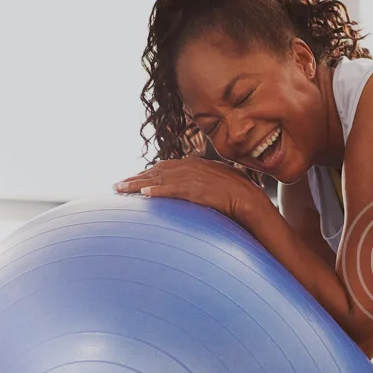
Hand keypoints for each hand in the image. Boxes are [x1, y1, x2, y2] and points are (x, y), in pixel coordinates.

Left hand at [114, 156, 268, 220]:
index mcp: (199, 166)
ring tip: (121, 190)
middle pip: (158, 171)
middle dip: (136, 178)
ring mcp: (198, 179)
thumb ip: (201, 189)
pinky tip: (144, 196)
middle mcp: (196, 168)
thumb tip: (190, 197)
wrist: (256, 206)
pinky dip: (158, 191)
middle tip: (117, 187)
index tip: (132, 182)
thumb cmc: (239, 202)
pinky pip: (175, 190)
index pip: (167, 167)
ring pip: (161, 179)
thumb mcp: (218, 189)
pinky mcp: (201, 191)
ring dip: (139, 184)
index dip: (147, 174)